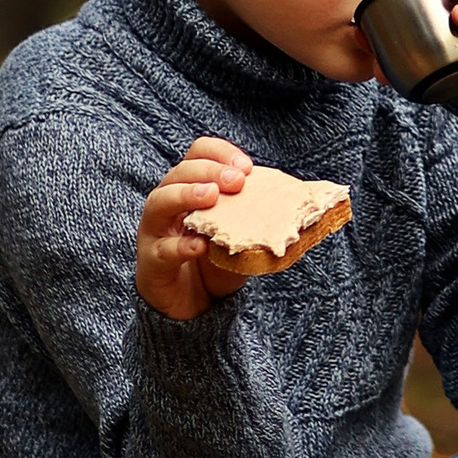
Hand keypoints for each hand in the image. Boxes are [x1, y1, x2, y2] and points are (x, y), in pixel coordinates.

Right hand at [137, 137, 252, 319]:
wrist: (194, 305)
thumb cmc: (216, 262)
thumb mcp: (242, 234)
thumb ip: (260, 216)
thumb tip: (305, 201)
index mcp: (190, 188)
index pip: (198, 154)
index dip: (220, 153)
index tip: (246, 167)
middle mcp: (168, 204)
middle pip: (179, 173)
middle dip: (209, 171)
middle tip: (236, 181)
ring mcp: (154, 233)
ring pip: (159, 203)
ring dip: (186, 195)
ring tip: (211, 196)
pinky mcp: (151, 264)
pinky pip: (162, 250)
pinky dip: (181, 246)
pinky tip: (200, 246)